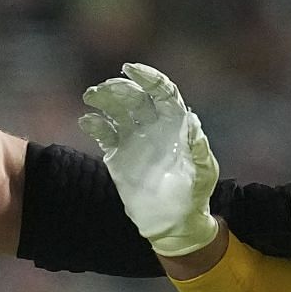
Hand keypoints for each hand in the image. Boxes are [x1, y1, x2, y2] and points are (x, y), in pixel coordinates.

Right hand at [79, 63, 219, 256]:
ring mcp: (134, 139)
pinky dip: (95, 124)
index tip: (130, 69)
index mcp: (175, 124)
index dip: (148, 78)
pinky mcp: (118, 154)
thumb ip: (198, 148)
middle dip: (120, 87)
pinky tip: (87, 121)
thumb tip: (192, 121)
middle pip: (136, 97)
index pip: (162, 92)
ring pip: (117, 110)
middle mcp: (154, 126)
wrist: (173, 222)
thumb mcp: (203, 172)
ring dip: (104, 99)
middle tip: (104, 88)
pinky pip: (104, 133)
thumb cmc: (194, 195)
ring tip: (91, 96)